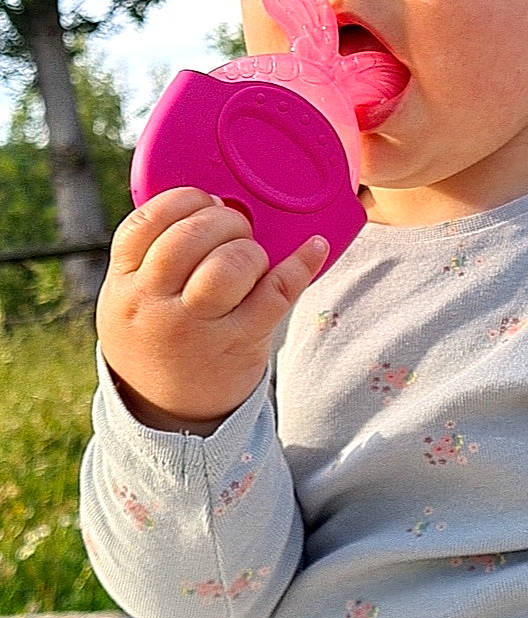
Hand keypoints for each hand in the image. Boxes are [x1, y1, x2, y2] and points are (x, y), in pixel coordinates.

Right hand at [96, 187, 327, 431]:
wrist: (168, 415)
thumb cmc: (157, 337)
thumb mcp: (132, 298)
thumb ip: (155, 254)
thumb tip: (216, 202)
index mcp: (124, 285)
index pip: (146, 223)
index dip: (182, 201)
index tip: (203, 202)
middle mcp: (154, 305)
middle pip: (190, 237)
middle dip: (222, 220)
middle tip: (235, 230)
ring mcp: (197, 328)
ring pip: (230, 264)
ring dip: (250, 249)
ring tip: (251, 257)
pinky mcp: (239, 344)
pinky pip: (276, 294)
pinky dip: (300, 265)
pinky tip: (314, 248)